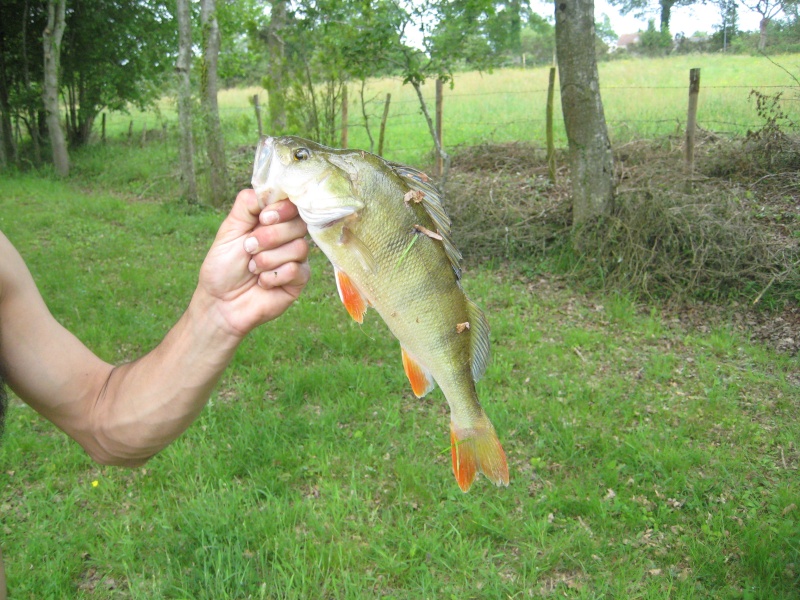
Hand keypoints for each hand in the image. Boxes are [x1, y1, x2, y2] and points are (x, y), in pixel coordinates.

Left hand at [197, 189, 309, 336]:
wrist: (220, 303)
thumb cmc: (223, 267)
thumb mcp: (229, 230)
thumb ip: (247, 205)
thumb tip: (267, 188)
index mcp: (271, 221)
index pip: (291, 204)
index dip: (282, 209)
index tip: (264, 218)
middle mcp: (287, 237)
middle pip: (298, 224)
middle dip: (270, 236)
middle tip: (249, 248)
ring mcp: (295, 259)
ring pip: (299, 247)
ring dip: (269, 259)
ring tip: (253, 269)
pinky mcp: (298, 280)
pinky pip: (298, 270)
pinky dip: (275, 276)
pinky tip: (262, 283)